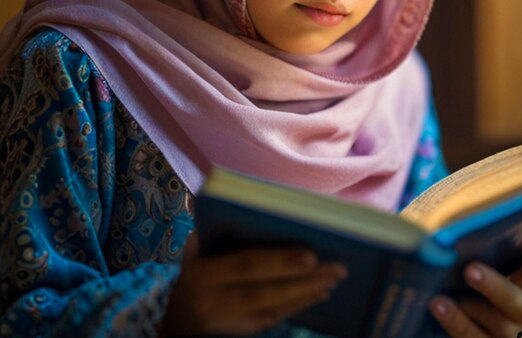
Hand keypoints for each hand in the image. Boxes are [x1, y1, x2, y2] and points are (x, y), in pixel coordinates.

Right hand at [163, 231, 347, 335]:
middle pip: (264, 291)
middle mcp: (213, 301)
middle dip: (303, 279)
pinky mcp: (240, 334)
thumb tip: (251, 207)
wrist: (175, 321)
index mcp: (203, 274)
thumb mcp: (194, 252)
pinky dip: (298, 305)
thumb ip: (214, 232)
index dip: (279, 262)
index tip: (311, 254)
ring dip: (307, 293)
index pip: (245, 266)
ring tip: (335, 278)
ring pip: (272, 308)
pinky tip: (319, 293)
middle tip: (336, 267)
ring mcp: (226, 322)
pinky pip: (273, 319)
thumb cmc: (193, 273)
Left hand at [428, 235, 521, 336]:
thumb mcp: (473, 260)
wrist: (459, 313)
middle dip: (493, 286)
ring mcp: (497, 335)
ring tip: (438, 301)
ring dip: (461, 316)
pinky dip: (452, 326)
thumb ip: (470, 244)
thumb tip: (447, 212)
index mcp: (519, 286)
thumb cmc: (461, 273)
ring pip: (487, 330)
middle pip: (514, 304)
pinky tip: (433, 309)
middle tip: (470, 270)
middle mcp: (514, 315)